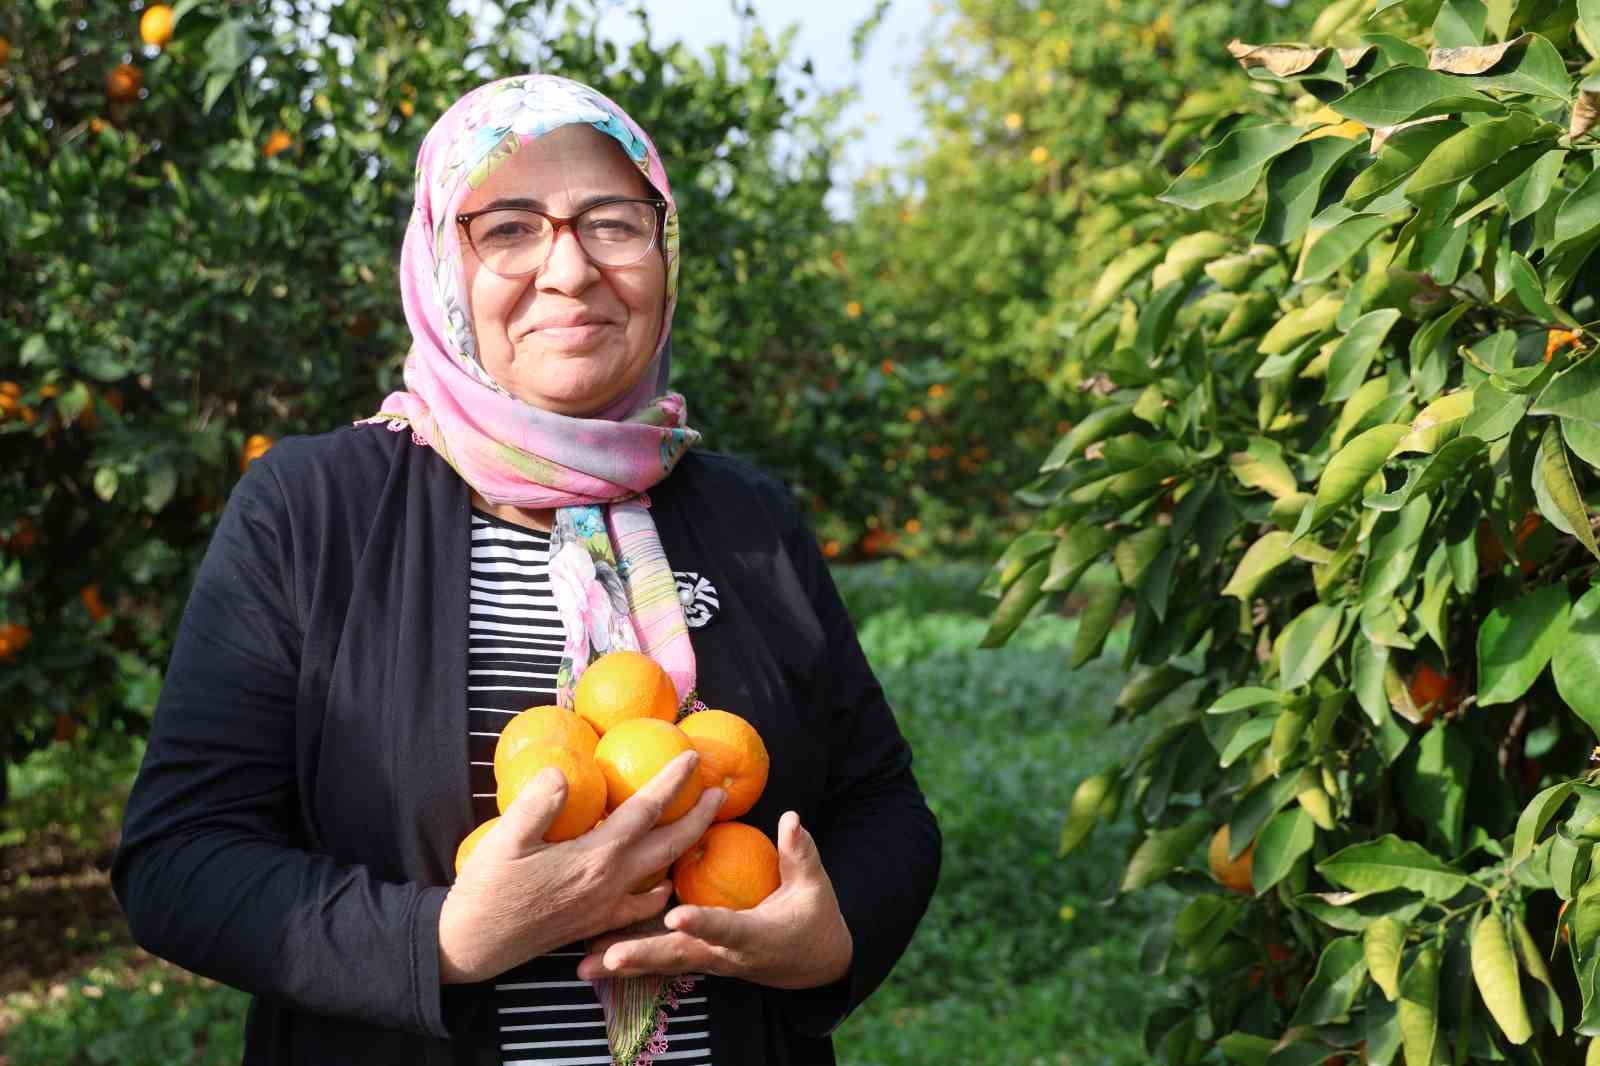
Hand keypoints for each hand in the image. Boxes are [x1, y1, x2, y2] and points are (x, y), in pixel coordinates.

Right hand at [438, 751, 723, 983]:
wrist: (473, 945)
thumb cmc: (487, 889)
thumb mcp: (505, 839)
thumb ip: (538, 803)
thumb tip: (564, 770)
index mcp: (596, 856)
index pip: (646, 811)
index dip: (672, 782)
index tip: (692, 758)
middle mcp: (611, 883)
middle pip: (671, 846)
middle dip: (699, 817)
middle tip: (720, 793)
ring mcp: (607, 908)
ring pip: (662, 877)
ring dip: (684, 852)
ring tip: (697, 830)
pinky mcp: (597, 925)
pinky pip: (641, 909)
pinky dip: (659, 894)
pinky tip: (660, 884)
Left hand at [575, 811, 852, 990]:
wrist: (812, 966)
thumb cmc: (813, 920)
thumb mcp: (814, 888)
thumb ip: (800, 853)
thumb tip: (791, 817)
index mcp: (754, 935)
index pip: (725, 927)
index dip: (702, 922)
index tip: (675, 914)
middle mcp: (725, 954)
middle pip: (680, 955)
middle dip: (644, 955)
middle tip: (610, 956)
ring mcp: (708, 961)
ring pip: (662, 963)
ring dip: (624, 965)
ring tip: (584, 966)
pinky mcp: (696, 959)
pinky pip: (658, 962)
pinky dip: (627, 963)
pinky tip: (591, 962)